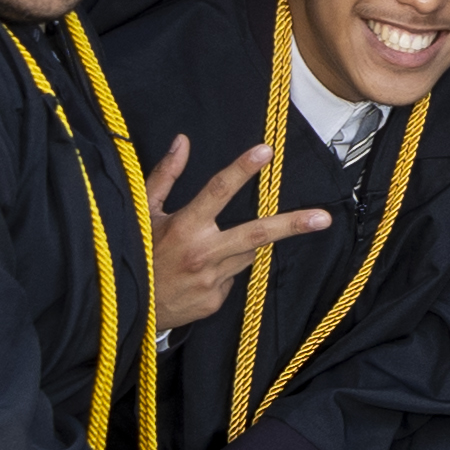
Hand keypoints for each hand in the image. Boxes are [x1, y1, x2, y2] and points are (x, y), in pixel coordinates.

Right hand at [144, 135, 328, 330]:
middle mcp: (203, 254)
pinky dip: (222, 269)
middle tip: (323, 218)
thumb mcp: (144, 213)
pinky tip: (196, 274)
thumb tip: (182, 141)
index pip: (218, 191)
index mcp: (184, 227)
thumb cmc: (134, 253)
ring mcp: (212, 281)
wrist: (126, 308)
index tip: (266, 151)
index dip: (243, 169)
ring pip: (246, 253)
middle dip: (293, 224)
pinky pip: (231, 276)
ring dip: (239, 245)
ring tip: (203, 251)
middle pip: (257, 233)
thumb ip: (165, 176)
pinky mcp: (215, 300)